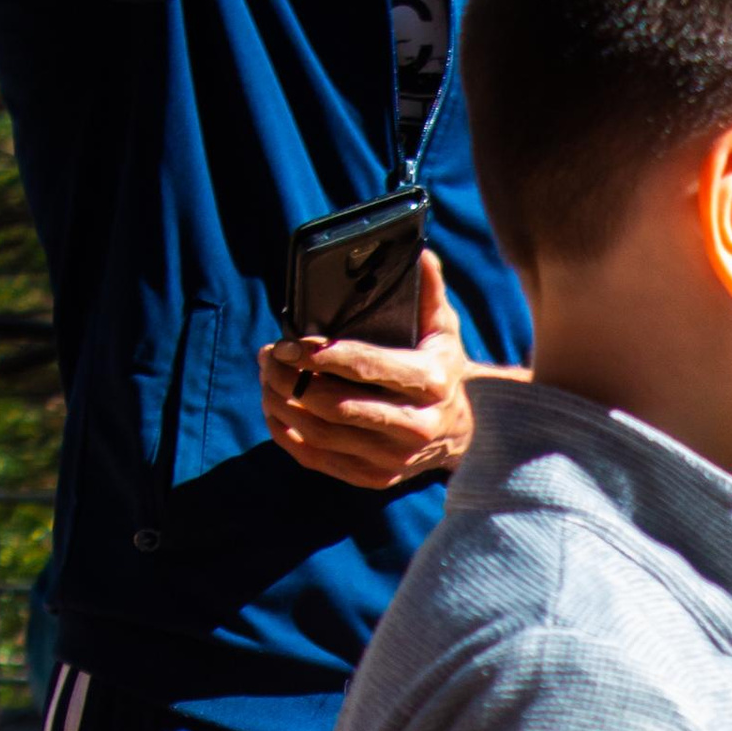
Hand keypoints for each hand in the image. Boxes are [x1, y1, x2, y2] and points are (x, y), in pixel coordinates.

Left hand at [259, 249, 477, 493]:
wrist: (464, 433)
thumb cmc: (441, 368)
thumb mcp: (443, 329)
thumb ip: (429, 292)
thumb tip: (420, 253)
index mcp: (431, 383)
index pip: (367, 368)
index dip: (321, 356)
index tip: (288, 343)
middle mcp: (415, 426)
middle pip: (335, 406)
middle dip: (292, 380)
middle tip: (269, 356)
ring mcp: (393, 457)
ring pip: (320, 434)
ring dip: (282, 405)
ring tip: (266, 378)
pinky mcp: (375, 477)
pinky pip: (318, 460)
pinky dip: (287, 435)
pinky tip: (274, 410)